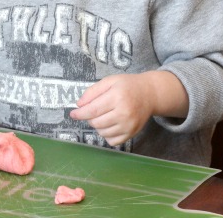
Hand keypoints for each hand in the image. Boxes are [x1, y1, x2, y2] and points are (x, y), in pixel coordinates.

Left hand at [69, 71, 187, 146]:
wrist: (150, 94)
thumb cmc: (127, 85)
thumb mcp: (109, 81)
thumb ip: (93, 91)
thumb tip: (79, 105)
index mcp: (117, 97)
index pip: (93, 110)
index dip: (80, 113)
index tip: (73, 114)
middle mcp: (124, 113)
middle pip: (96, 122)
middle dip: (89, 118)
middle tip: (92, 111)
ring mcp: (129, 125)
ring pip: (102, 132)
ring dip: (97, 126)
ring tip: (103, 115)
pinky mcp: (132, 134)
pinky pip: (112, 141)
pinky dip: (106, 134)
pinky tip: (109, 124)